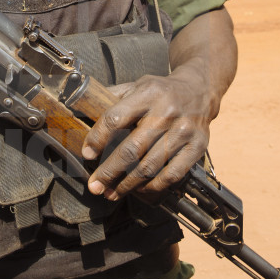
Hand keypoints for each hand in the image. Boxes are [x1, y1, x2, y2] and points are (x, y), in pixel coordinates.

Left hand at [81, 70, 213, 201]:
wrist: (200, 89)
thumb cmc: (161, 91)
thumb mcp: (137, 85)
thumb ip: (112, 98)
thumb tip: (79, 109)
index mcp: (147, 93)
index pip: (115, 118)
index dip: (97, 139)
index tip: (87, 154)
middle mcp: (167, 111)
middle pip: (131, 149)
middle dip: (109, 172)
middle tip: (95, 186)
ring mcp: (184, 130)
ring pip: (150, 166)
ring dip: (127, 185)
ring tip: (112, 193)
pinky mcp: (198, 146)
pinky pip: (172, 174)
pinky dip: (153, 186)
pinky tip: (140, 190)